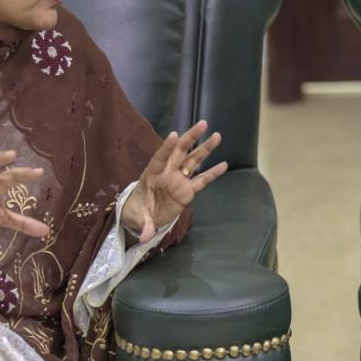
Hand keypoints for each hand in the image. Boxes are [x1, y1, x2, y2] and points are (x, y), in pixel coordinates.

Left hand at [121, 120, 227, 243]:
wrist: (144, 217)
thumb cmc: (136, 212)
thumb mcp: (137, 218)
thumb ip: (143, 224)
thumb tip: (145, 236)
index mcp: (151, 175)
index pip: (159, 158)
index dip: (166, 147)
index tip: (174, 135)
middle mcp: (167, 173)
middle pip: (180, 152)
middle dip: (190, 138)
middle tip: (202, 124)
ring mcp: (179, 180)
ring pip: (193, 161)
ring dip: (205, 148)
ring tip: (217, 136)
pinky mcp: (187, 190)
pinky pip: (201, 180)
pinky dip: (212, 173)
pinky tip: (223, 165)